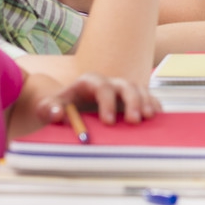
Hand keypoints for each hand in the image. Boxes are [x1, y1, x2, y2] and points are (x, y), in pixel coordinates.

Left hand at [37, 73, 161, 125]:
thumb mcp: (48, 107)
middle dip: (132, 102)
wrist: (69, 108)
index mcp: (89, 82)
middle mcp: (110, 83)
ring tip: (148, 117)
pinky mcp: (132, 99)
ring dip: (146, 102)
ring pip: (139, 89)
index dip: (106, 103)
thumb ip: (49, 108)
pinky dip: (153, 104)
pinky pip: (147, 97)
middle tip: (134, 121)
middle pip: (125, 86)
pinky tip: (156, 116)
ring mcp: (123, 90)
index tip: (107, 122)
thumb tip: (57, 113)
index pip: (102, 87)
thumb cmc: (59, 107)